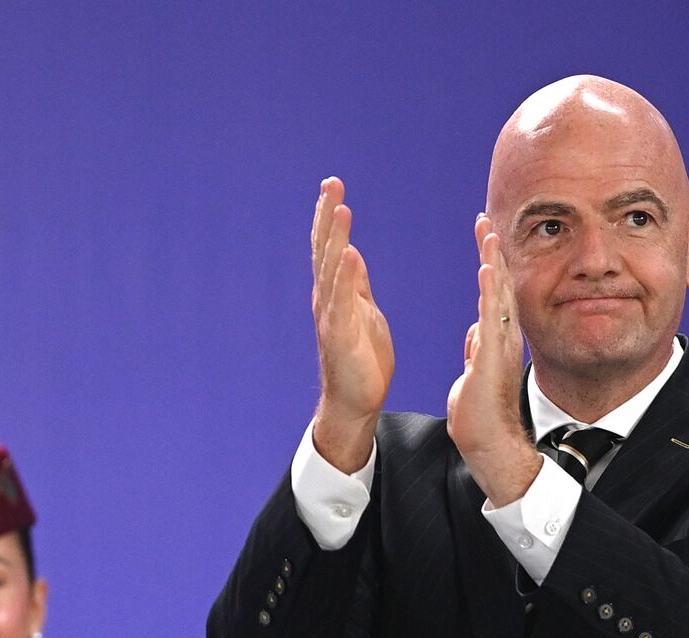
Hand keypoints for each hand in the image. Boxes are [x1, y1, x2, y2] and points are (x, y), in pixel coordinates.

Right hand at [309, 177, 394, 472]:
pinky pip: (343, 302)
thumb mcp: (364, 313)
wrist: (356, 402)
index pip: (330, 247)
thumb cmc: (362, 361)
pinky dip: (345, 278)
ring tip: (340, 209)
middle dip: (327, 217)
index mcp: (336, 293)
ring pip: (330, 271)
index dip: (330, 216)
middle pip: (325, 251)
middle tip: (332, 185)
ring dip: (335, 239)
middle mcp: (328, 300)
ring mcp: (331, 317)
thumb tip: (353, 255)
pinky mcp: (341, 336)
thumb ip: (356, 285)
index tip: (333, 186)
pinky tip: (351, 254)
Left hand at [447, 216, 539, 504]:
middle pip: (498, 286)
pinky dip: (489, 291)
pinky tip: (486, 268)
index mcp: (496, 339)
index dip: (489, 263)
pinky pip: (492, 316)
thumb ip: (476, 351)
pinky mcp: (493, 356)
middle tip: (485, 220)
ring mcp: (500, 345)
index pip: (492, 293)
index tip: (483, 236)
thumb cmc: (479, 415)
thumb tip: (474, 333)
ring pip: (498, 296)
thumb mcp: (474, 373)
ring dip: (493, 263)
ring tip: (488, 234)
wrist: (487, 442)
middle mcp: (503, 337)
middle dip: (492, 252)